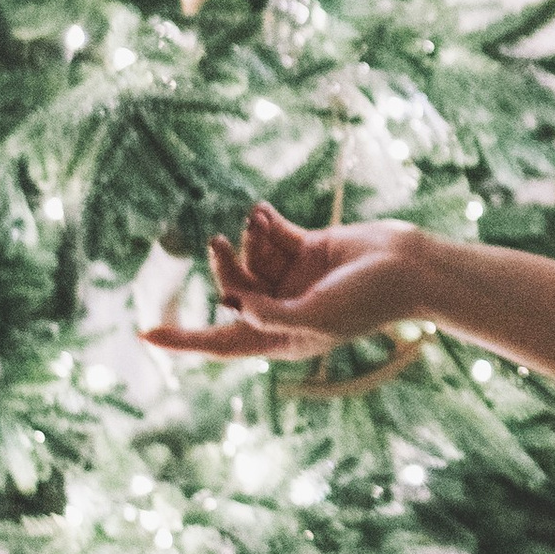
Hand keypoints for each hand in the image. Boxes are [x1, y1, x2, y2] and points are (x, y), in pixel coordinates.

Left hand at [143, 204, 434, 362]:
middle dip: (223, 268)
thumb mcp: (317, 316)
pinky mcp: (307, 248)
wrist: (409, 267)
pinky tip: (264, 211)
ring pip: (250, 258)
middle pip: (232, 290)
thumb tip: (234, 304)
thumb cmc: (369, 300)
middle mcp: (283, 308)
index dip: (183, 341)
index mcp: (283, 337)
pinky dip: (264, 223)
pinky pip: (272, 236)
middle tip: (217, 243)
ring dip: (248, 240)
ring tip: (257, 221)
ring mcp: (294, 278)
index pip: (222, 342)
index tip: (145, 335)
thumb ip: (272, 315)